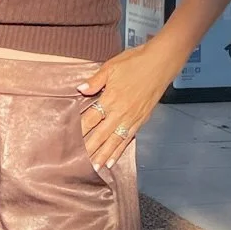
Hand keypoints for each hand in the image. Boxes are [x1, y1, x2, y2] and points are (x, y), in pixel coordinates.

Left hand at [77, 44, 174, 169]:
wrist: (162, 63)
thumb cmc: (137, 61)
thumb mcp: (111, 67)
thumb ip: (95, 81)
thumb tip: (80, 89)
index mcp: (110, 98)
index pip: (90, 119)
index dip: (79, 131)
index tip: (68, 141)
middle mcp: (120, 112)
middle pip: (100, 135)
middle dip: (89, 150)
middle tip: (78, 163)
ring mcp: (132, 118)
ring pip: (114, 141)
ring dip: (103, 155)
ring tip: (93, 168)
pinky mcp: (141, 120)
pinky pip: (127, 139)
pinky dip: (119, 151)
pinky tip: (112, 160)